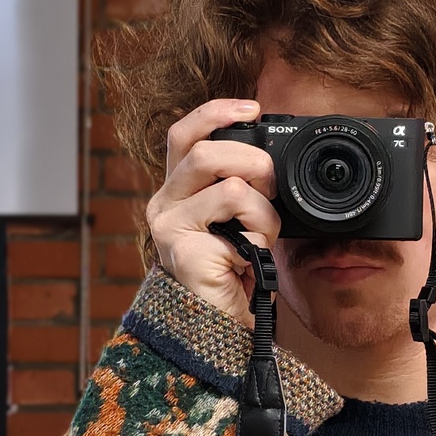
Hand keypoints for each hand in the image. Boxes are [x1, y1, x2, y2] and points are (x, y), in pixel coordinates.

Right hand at [147, 99, 279, 326]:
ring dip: (262, 208)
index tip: (252, 107)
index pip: (183, 134)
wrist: (225, 327)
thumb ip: (241, 184)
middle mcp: (164, 204)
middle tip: (271, 185)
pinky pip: (235, 216)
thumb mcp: (239, 219)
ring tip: (262, 235)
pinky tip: (252, 255)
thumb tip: (269, 158)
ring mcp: (169, 226)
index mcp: (175, 191)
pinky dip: (259, 232)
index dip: (215, 113)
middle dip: (253, 160)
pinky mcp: (182, 248)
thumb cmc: (235, 273)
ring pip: (229, 184)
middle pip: (205, 151)